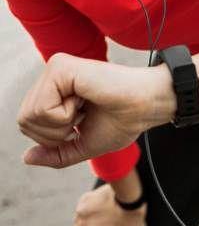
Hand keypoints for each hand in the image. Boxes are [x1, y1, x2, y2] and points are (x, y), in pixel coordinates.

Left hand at [17, 53, 163, 168]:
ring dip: (62, 124)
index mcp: (55, 91)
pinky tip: (85, 101)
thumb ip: (56, 153)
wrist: (147, 106)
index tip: (83, 122)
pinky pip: (42, 108)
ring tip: (86, 108)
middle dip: (55, 133)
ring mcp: (55, 68)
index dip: (54, 137)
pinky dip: (64, 116)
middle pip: (24, 121)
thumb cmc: (124, 120)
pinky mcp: (60, 67)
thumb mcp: (84, 144)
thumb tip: (26, 158)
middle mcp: (51, 76)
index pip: (28, 123)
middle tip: (84, 117)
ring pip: (30, 115)